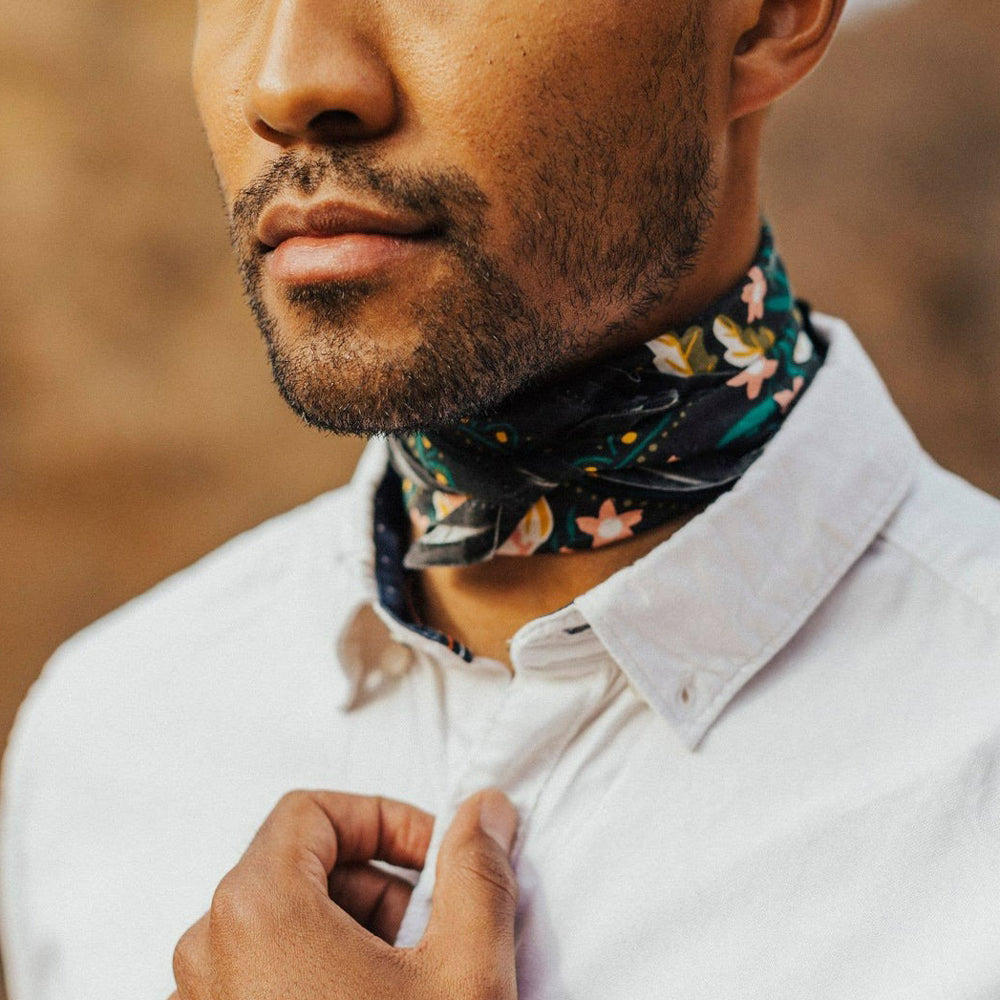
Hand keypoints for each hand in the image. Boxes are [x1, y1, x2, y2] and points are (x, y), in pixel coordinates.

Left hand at [168, 788, 519, 999]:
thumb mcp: (461, 974)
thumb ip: (478, 875)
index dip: (387, 821)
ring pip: (285, 924)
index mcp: (258, 912)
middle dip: (380, 883)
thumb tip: (485, 813)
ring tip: (411, 979)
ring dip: (356, 932)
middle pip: (301, 866)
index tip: (435, 855)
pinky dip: (322, 971)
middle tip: (435, 926)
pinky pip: (264, 973)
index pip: (314, 810)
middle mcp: (212, 952)